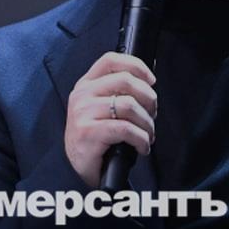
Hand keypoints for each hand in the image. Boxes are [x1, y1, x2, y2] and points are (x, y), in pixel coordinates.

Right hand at [64, 52, 157, 186]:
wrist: (76, 168)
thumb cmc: (95, 138)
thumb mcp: (101, 108)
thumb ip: (118, 93)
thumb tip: (149, 86)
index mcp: (86, 84)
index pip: (111, 60)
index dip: (136, 66)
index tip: (151, 81)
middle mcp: (82, 95)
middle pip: (125, 81)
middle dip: (148, 98)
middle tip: (152, 114)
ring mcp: (83, 113)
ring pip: (129, 106)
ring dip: (147, 123)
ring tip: (148, 134)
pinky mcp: (88, 132)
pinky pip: (126, 129)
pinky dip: (142, 139)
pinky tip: (143, 146)